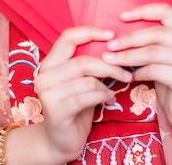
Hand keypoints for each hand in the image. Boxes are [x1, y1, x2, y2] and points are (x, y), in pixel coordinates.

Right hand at [34, 27, 132, 163]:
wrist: (60, 140)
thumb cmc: (74, 105)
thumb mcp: (81, 80)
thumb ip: (90, 62)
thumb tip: (116, 44)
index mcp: (50, 61)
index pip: (68, 37)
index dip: (91, 32)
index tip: (112, 35)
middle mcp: (45, 74)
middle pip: (83, 60)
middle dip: (109, 64)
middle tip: (126, 70)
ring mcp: (48, 92)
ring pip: (88, 80)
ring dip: (107, 84)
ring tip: (116, 88)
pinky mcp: (56, 110)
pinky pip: (87, 97)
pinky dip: (103, 96)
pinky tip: (110, 98)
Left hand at [101, 3, 171, 150]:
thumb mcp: (166, 54)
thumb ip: (154, 38)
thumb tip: (121, 24)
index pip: (166, 10)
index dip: (143, 11)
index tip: (122, 17)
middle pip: (157, 32)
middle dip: (130, 38)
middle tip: (110, 45)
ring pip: (153, 52)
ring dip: (129, 56)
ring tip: (112, 60)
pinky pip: (156, 70)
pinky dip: (139, 72)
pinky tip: (131, 76)